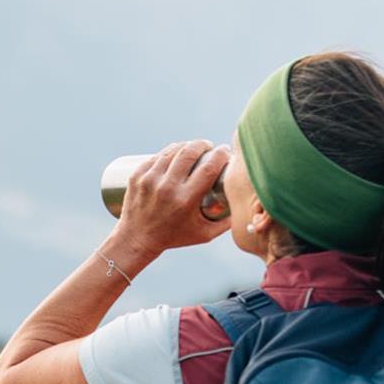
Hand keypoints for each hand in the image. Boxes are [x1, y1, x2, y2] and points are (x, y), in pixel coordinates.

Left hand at [114, 139, 230, 252]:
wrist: (137, 238)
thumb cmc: (174, 237)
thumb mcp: (204, 234)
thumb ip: (228, 222)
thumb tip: (246, 204)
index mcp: (186, 200)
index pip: (209, 167)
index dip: (221, 154)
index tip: (225, 152)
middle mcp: (167, 187)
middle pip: (189, 153)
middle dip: (203, 144)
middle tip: (209, 147)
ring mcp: (149, 180)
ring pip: (172, 151)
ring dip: (186, 145)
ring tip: (194, 147)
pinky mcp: (137, 176)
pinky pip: (156, 156)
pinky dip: (169, 151)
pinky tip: (177, 151)